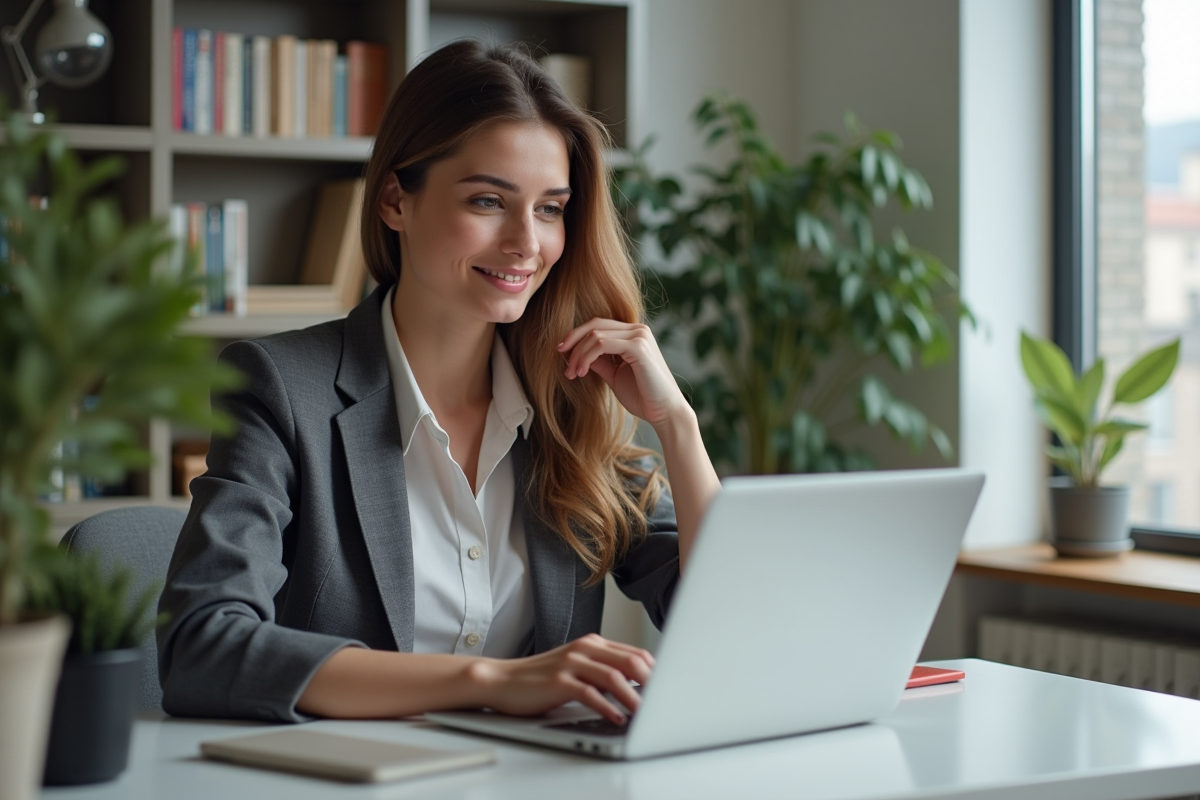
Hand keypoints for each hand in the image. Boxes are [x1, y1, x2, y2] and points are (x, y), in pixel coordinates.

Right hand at [467, 634, 653, 723]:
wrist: (502, 679)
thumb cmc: (541, 678)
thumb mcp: (577, 668)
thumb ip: (603, 671)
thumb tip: (639, 688)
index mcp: (593, 643)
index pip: (635, 653)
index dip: (656, 672)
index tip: (670, 689)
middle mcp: (585, 649)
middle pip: (630, 661)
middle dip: (652, 683)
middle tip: (666, 702)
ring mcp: (571, 663)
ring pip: (613, 676)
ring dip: (634, 697)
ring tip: (646, 715)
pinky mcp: (559, 681)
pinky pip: (590, 694)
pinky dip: (607, 707)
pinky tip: (617, 719)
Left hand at [557, 318, 689, 430]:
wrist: (664, 412)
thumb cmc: (642, 396)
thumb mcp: (614, 375)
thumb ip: (599, 361)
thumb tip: (577, 353)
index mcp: (634, 334)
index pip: (598, 325)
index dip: (576, 336)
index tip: (561, 352)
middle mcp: (638, 330)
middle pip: (595, 325)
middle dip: (573, 342)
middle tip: (562, 362)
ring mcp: (640, 336)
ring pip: (595, 334)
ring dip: (578, 354)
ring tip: (572, 373)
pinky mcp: (639, 347)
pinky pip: (602, 343)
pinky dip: (587, 356)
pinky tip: (582, 372)